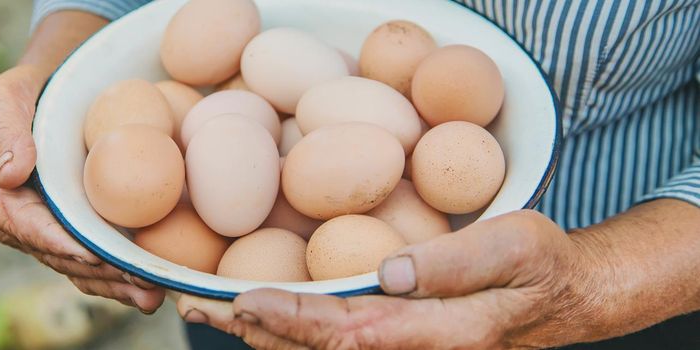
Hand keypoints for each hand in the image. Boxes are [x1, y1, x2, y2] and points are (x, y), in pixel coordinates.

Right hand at [0, 65, 164, 312]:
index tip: (90, 255)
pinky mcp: (68, 232)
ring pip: (78, 267)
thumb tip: (10, 174)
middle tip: (138, 281)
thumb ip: (2, 134)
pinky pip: (90, 262)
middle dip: (98, 273)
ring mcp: (43, 231)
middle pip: (58, 255)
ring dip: (114, 285)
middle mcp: (15, 222)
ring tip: (150, 295)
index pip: (25, 226)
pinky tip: (147, 290)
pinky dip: (116, 277)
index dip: (58, 243)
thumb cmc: (17, 98)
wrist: (42, 99)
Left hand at [181, 210, 600, 348]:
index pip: (348, 333)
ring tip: (211, 310)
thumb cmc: (542, 266)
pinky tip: (263, 315)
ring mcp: (404, 348)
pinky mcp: (401, 336)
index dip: (292, 319)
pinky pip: (337, 341)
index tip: (243, 300)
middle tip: (195, 305)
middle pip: (318, 349)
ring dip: (262, 332)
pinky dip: (292, 330)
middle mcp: (411, 349)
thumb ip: (455, 262)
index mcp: (435, 332)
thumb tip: (388, 271)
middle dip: (254, 328)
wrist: (567, 295)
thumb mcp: (515, 246)